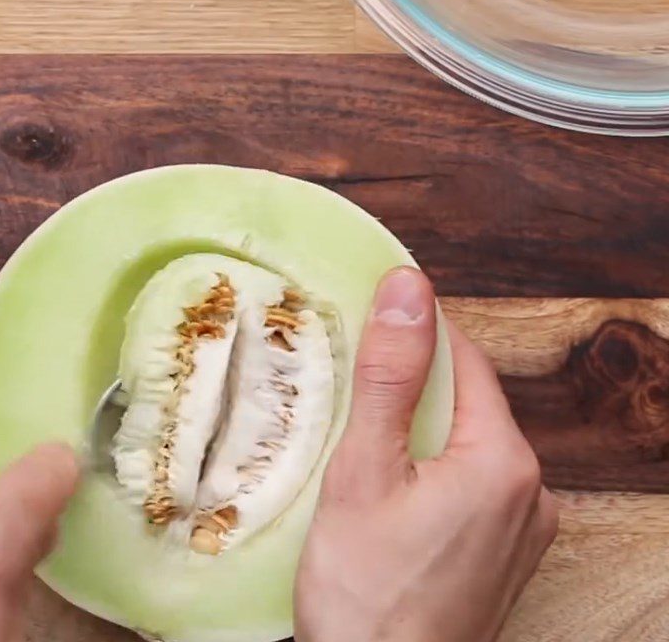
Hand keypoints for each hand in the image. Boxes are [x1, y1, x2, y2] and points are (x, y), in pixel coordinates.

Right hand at [295, 268, 557, 641]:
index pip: (463, 358)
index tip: (365, 320)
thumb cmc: (363, 593)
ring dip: (417, 426)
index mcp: (505, 460)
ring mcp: (522, 529)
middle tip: (348, 383)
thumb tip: (408, 287)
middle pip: (466, 401)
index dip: (414, 334)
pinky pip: (469, 483)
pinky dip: (430, 467)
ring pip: (465, 442)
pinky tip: (387, 482)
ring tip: (359, 431)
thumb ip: (389, 375)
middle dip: (410, 384)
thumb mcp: (363, 471)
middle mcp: (532, 491)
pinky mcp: (503, 555)